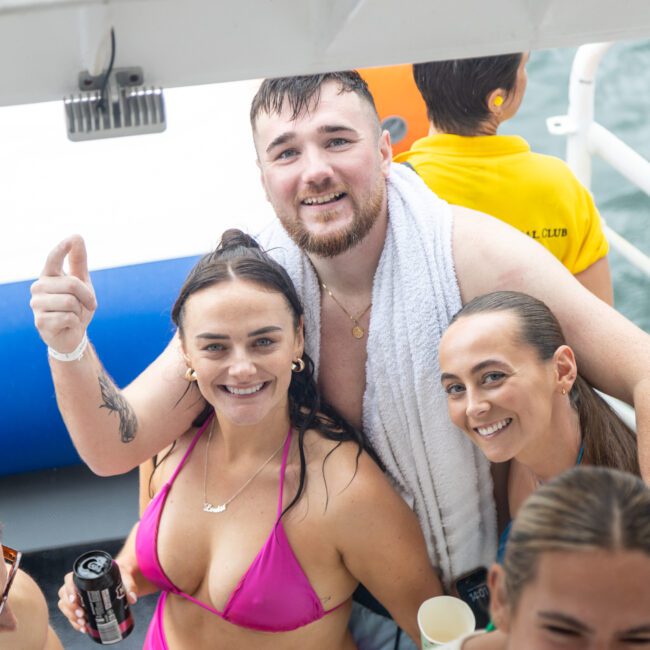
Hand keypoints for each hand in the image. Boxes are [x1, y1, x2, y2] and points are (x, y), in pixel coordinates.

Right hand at [30, 235, 96, 353]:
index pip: (53, 258)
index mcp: (49, 275)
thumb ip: (78, 261)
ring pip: (70, 302)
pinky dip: (75, 322)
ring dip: (80, 310)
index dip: (63, 249)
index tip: (73, 238)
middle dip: (87, 296)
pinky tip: (68, 324)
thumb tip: (76, 236)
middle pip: (72, 284)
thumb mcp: (82, 283)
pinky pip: (68, 317)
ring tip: (74, 314)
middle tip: (87, 305)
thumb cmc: (76, 306)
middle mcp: (38, 287)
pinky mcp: (40, 322)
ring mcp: (36, 304)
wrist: (72, 334)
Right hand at [57, 564, 137, 633]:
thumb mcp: (125, 577)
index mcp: (86, 574)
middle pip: (63, 594)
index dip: (69, 589)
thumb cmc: (121, 574)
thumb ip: (129, 586)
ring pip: (64, 605)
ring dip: (71, 616)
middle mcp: (77, 584)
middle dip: (70, 607)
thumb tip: (133, 599)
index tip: (74, 599)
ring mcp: (76, 595)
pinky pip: (69, 614)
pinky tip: (83, 627)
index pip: (69, 579)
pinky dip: (74, 622)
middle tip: (81, 615)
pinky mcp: (79, 604)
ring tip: (83, 623)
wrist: (122, 579)